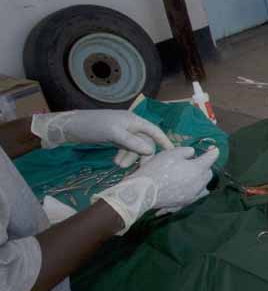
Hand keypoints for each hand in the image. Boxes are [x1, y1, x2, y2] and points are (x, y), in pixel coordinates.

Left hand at [31, 110, 173, 167]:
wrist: (71, 127)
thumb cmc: (94, 126)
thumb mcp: (114, 134)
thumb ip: (133, 143)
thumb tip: (151, 151)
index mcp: (135, 121)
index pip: (155, 131)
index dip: (165, 142)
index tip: (173, 154)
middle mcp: (132, 126)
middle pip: (145, 142)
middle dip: (142, 155)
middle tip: (139, 169)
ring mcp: (123, 132)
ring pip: (135, 147)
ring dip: (130, 157)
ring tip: (120, 166)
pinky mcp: (115, 137)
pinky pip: (126, 148)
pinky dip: (123, 156)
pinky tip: (117, 162)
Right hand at [94, 146, 218, 232]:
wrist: (145, 190)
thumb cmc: (157, 168)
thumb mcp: (172, 153)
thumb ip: (187, 151)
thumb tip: (193, 153)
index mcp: (198, 169)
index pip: (212, 158)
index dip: (213, 151)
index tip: (213, 148)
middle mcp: (199, 183)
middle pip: (208, 173)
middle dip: (205, 166)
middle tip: (194, 162)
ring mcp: (193, 195)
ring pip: (203, 185)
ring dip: (200, 178)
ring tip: (190, 174)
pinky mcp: (186, 203)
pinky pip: (196, 195)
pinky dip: (194, 189)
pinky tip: (186, 186)